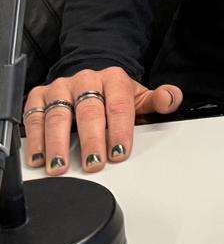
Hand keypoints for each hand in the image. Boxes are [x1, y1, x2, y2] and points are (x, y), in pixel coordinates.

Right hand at [24, 67, 182, 174]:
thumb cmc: (114, 95)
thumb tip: (170, 99)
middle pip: (89, 111)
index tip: (119, 153)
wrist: (90, 81)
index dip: (120, 130)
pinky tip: (39, 158)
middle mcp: (86, 79)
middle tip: (93, 163)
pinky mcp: (39, 96)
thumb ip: (159, 100)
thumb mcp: (139, 97)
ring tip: (61, 165)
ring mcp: (61, 87)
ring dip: (58, 143)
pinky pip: (34, 118)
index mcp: (113, 78)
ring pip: (58, 115)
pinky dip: (35, 140)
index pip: (118, 105)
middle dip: (91, 140)